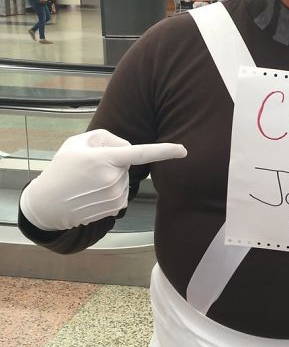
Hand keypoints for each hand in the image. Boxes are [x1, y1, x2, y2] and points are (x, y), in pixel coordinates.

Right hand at [20, 129, 186, 231]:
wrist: (47, 204)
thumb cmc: (61, 169)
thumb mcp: (77, 142)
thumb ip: (106, 137)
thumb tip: (127, 148)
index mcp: (103, 159)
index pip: (139, 153)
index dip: (164, 151)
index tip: (183, 150)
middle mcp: (112, 179)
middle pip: (127, 164)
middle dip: (114, 162)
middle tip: (89, 167)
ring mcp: (114, 196)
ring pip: (125, 179)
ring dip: (113, 178)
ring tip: (88, 182)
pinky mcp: (115, 209)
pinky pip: (122, 194)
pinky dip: (112, 191)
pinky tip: (93, 194)